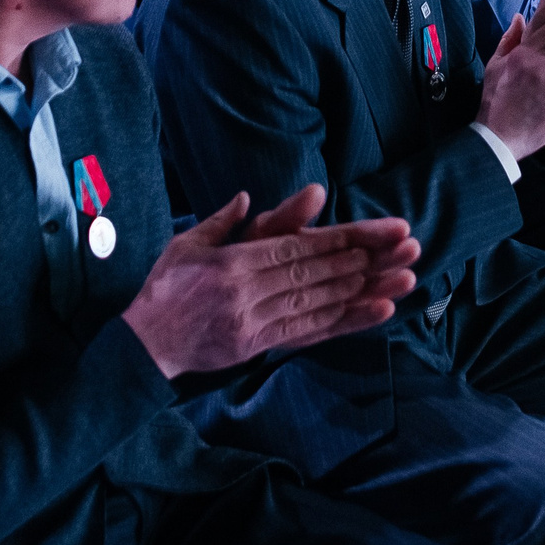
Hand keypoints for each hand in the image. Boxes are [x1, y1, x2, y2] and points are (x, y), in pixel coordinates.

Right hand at [120, 186, 420, 379]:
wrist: (142, 343)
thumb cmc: (164, 288)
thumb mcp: (187, 244)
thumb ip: (221, 222)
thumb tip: (245, 198)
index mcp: (234, 262)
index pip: (297, 248)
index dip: (340, 239)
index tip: (376, 232)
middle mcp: (247, 292)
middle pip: (315, 273)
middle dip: (363, 260)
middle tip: (402, 249)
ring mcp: (253, 322)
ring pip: (317, 303)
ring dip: (362, 290)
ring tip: (399, 278)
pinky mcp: (255, 346)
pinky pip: (307, 333)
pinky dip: (343, 322)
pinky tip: (373, 312)